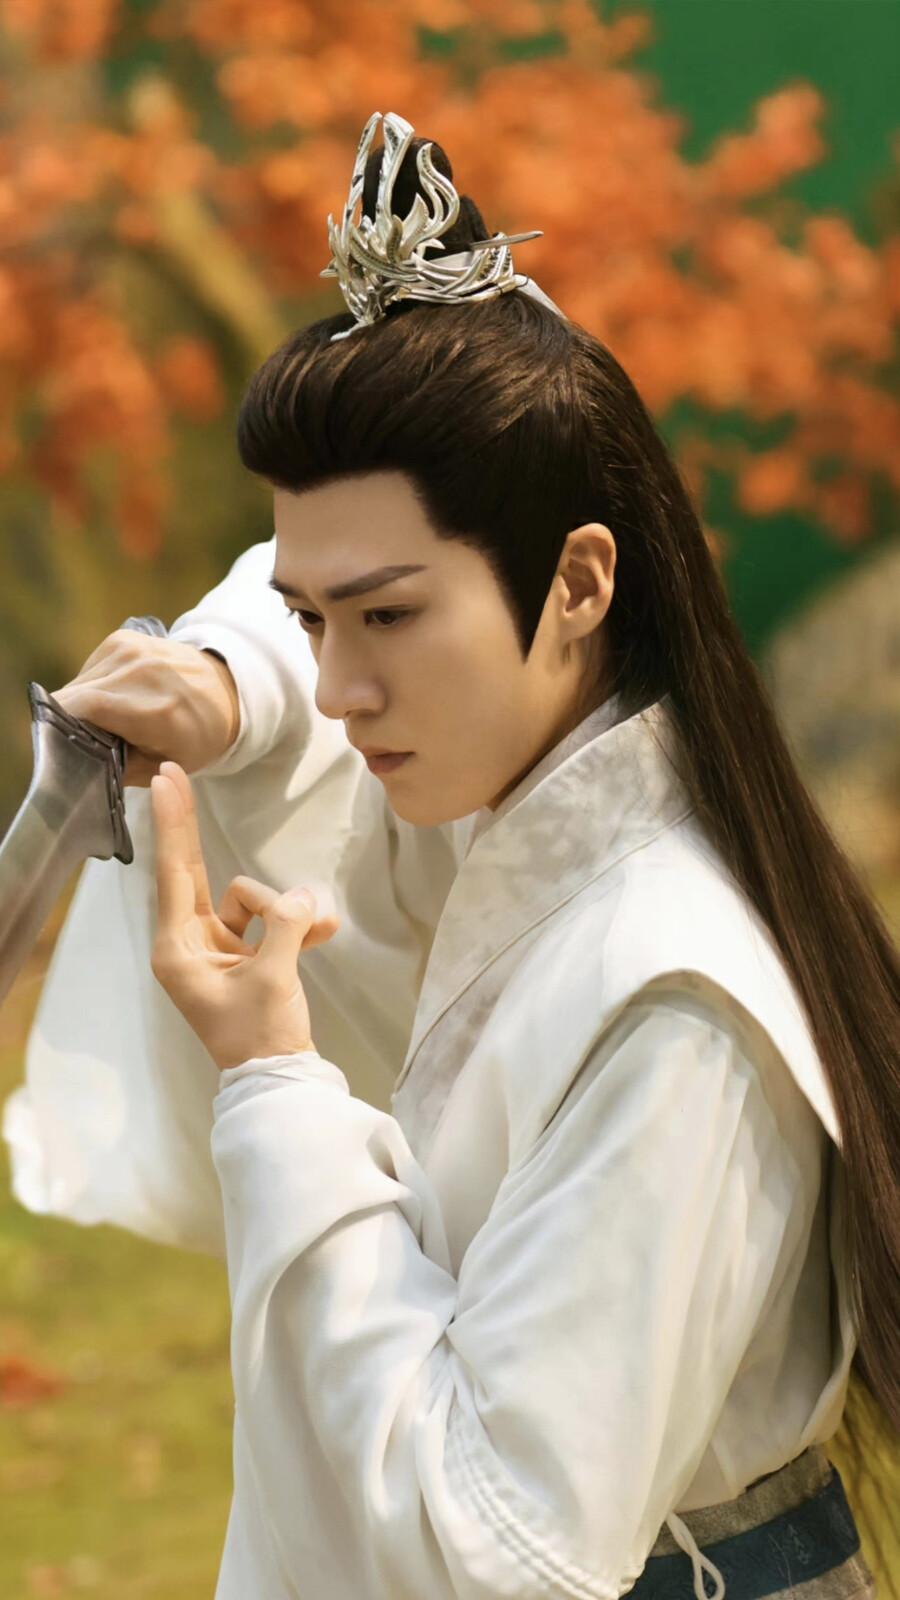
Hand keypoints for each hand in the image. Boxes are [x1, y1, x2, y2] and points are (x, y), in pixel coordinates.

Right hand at [51, 632, 241, 786]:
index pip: (78, 710)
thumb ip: (114, 768)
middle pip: (71, 696)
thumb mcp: (161, 767)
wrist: (226, 691)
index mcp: (152, 708)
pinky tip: (116, 699)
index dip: (60, 732)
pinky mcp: (123, 638)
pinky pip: (89, 669)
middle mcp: (140, 671)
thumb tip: (74, 764)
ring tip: (109, 720)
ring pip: (77, 683)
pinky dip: (93, 687)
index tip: (64, 752)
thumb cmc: (196, 737)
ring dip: (81, 704)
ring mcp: (131, 648)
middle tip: (87, 742)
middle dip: (70, 721)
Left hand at [149, 760, 339, 1072]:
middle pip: (197, 871)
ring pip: (253, 899)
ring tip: (314, 935)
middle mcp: (192, 944)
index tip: (165, 782)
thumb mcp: (273, 977)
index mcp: (179, 949)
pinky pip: (273, 921)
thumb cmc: (262, 1037)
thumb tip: (298, 898)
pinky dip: (298, 925)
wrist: (281, 1082)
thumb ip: (284, 925)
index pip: (175, 872)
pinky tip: (323, 935)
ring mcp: (221, 948)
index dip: (174, 824)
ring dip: (287, 911)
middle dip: (194, 829)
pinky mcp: (248, 956)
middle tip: (176, 772)